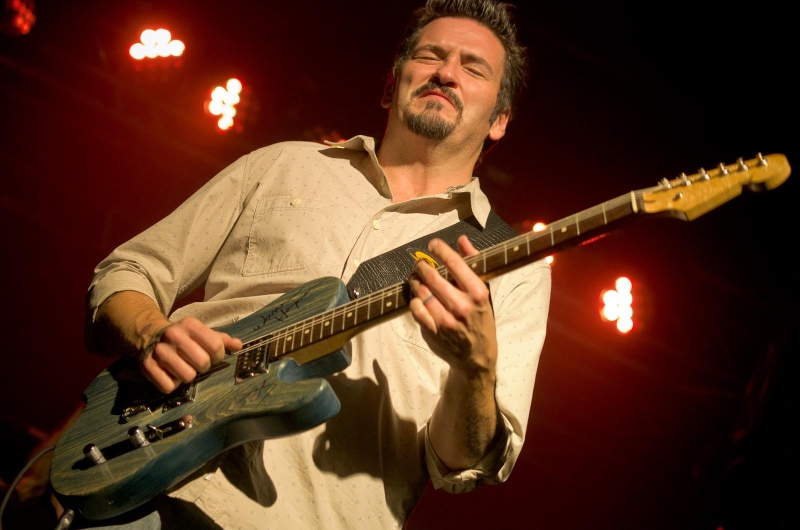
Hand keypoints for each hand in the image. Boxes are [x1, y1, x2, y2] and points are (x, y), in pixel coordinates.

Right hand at [142, 317, 241, 392]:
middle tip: (197, 363)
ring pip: (187, 377)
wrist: (148, 334)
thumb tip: (239, 345)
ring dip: (188, 376)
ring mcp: (159, 351)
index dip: (218, 356)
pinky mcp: (147, 366)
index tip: (212, 356)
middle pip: (203, 363)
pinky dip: (171, 384)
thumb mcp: (201, 332)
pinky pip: (168, 386)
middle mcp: (174, 335)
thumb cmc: (183, 336)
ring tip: (183, 367)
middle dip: (203, 367)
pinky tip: (170, 373)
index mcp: (190, 325)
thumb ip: (221, 339)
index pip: (216, 346)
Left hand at [408, 236, 497, 376]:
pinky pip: (416, 310)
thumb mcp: (483, 293)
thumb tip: (462, 240)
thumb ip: (473, 264)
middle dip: (422, 266)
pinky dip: (414, 301)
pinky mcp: (433, 332)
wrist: (476, 358)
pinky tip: (418, 298)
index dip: (441, 250)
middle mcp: (462, 306)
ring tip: (416, 278)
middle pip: (433, 277)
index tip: (433, 244)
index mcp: (477, 293)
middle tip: (419, 263)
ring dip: (416, 281)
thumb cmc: (481, 320)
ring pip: (422, 292)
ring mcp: (446, 321)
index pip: (455, 264)